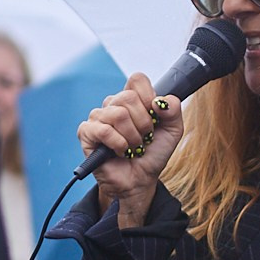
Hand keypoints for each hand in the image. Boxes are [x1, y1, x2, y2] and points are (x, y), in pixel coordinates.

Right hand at [79, 76, 185, 229]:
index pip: (137, 79)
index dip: (148, 97)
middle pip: (128, 97)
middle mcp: (113, 104)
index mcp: (131, 99)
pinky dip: (119, 144)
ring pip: (118, 114)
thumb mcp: (173, 131)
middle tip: (144, 139)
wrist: (141, 180)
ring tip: (133, 148)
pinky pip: (104, 130)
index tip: (154, 117)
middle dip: (144, 124)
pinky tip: (120, 152)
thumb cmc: (153, 154)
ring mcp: (98, 117)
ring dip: (132, 137)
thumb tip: (162, 100)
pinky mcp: (87, 132)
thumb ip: (173, 111)